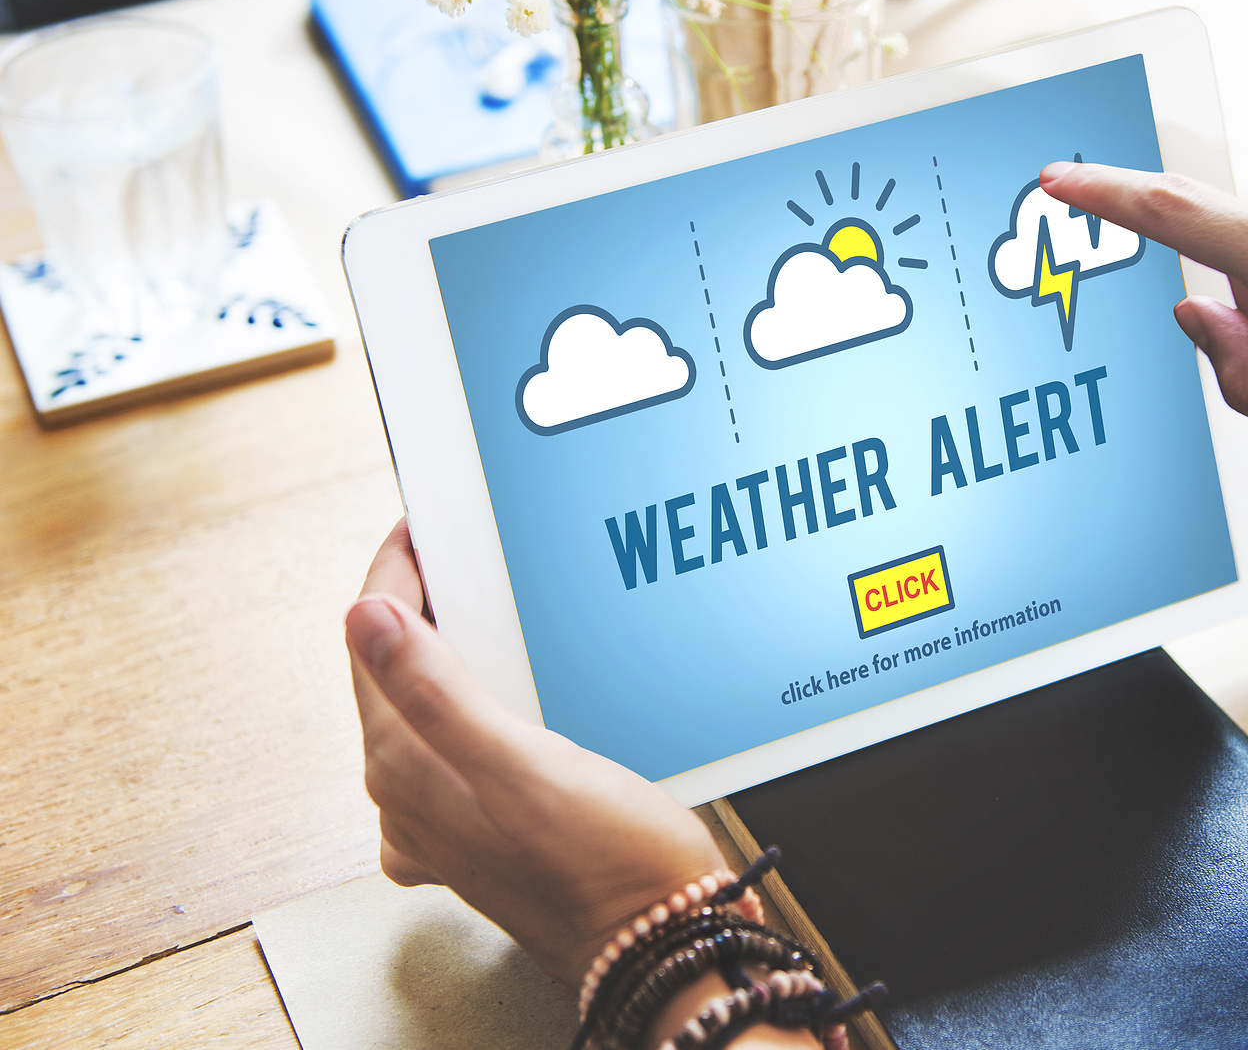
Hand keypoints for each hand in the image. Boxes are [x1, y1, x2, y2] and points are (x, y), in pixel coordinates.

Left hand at [345, 518, 723, 985]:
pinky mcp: (480, 828)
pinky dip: (471, 701)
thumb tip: (366, 618)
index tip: (418, 529)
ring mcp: (443, 817)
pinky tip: (508, 691)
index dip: (391, 574)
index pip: (371, 643)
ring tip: (479, 602)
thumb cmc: (605, 867)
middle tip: (451, 551)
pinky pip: (455, 743)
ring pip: (421, 707)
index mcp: (407, 769)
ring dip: (443, 650)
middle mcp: (411, 796)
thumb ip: (437, 693)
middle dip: (415, 606)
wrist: (659, 942)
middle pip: (390, 674)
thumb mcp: (524, 765)